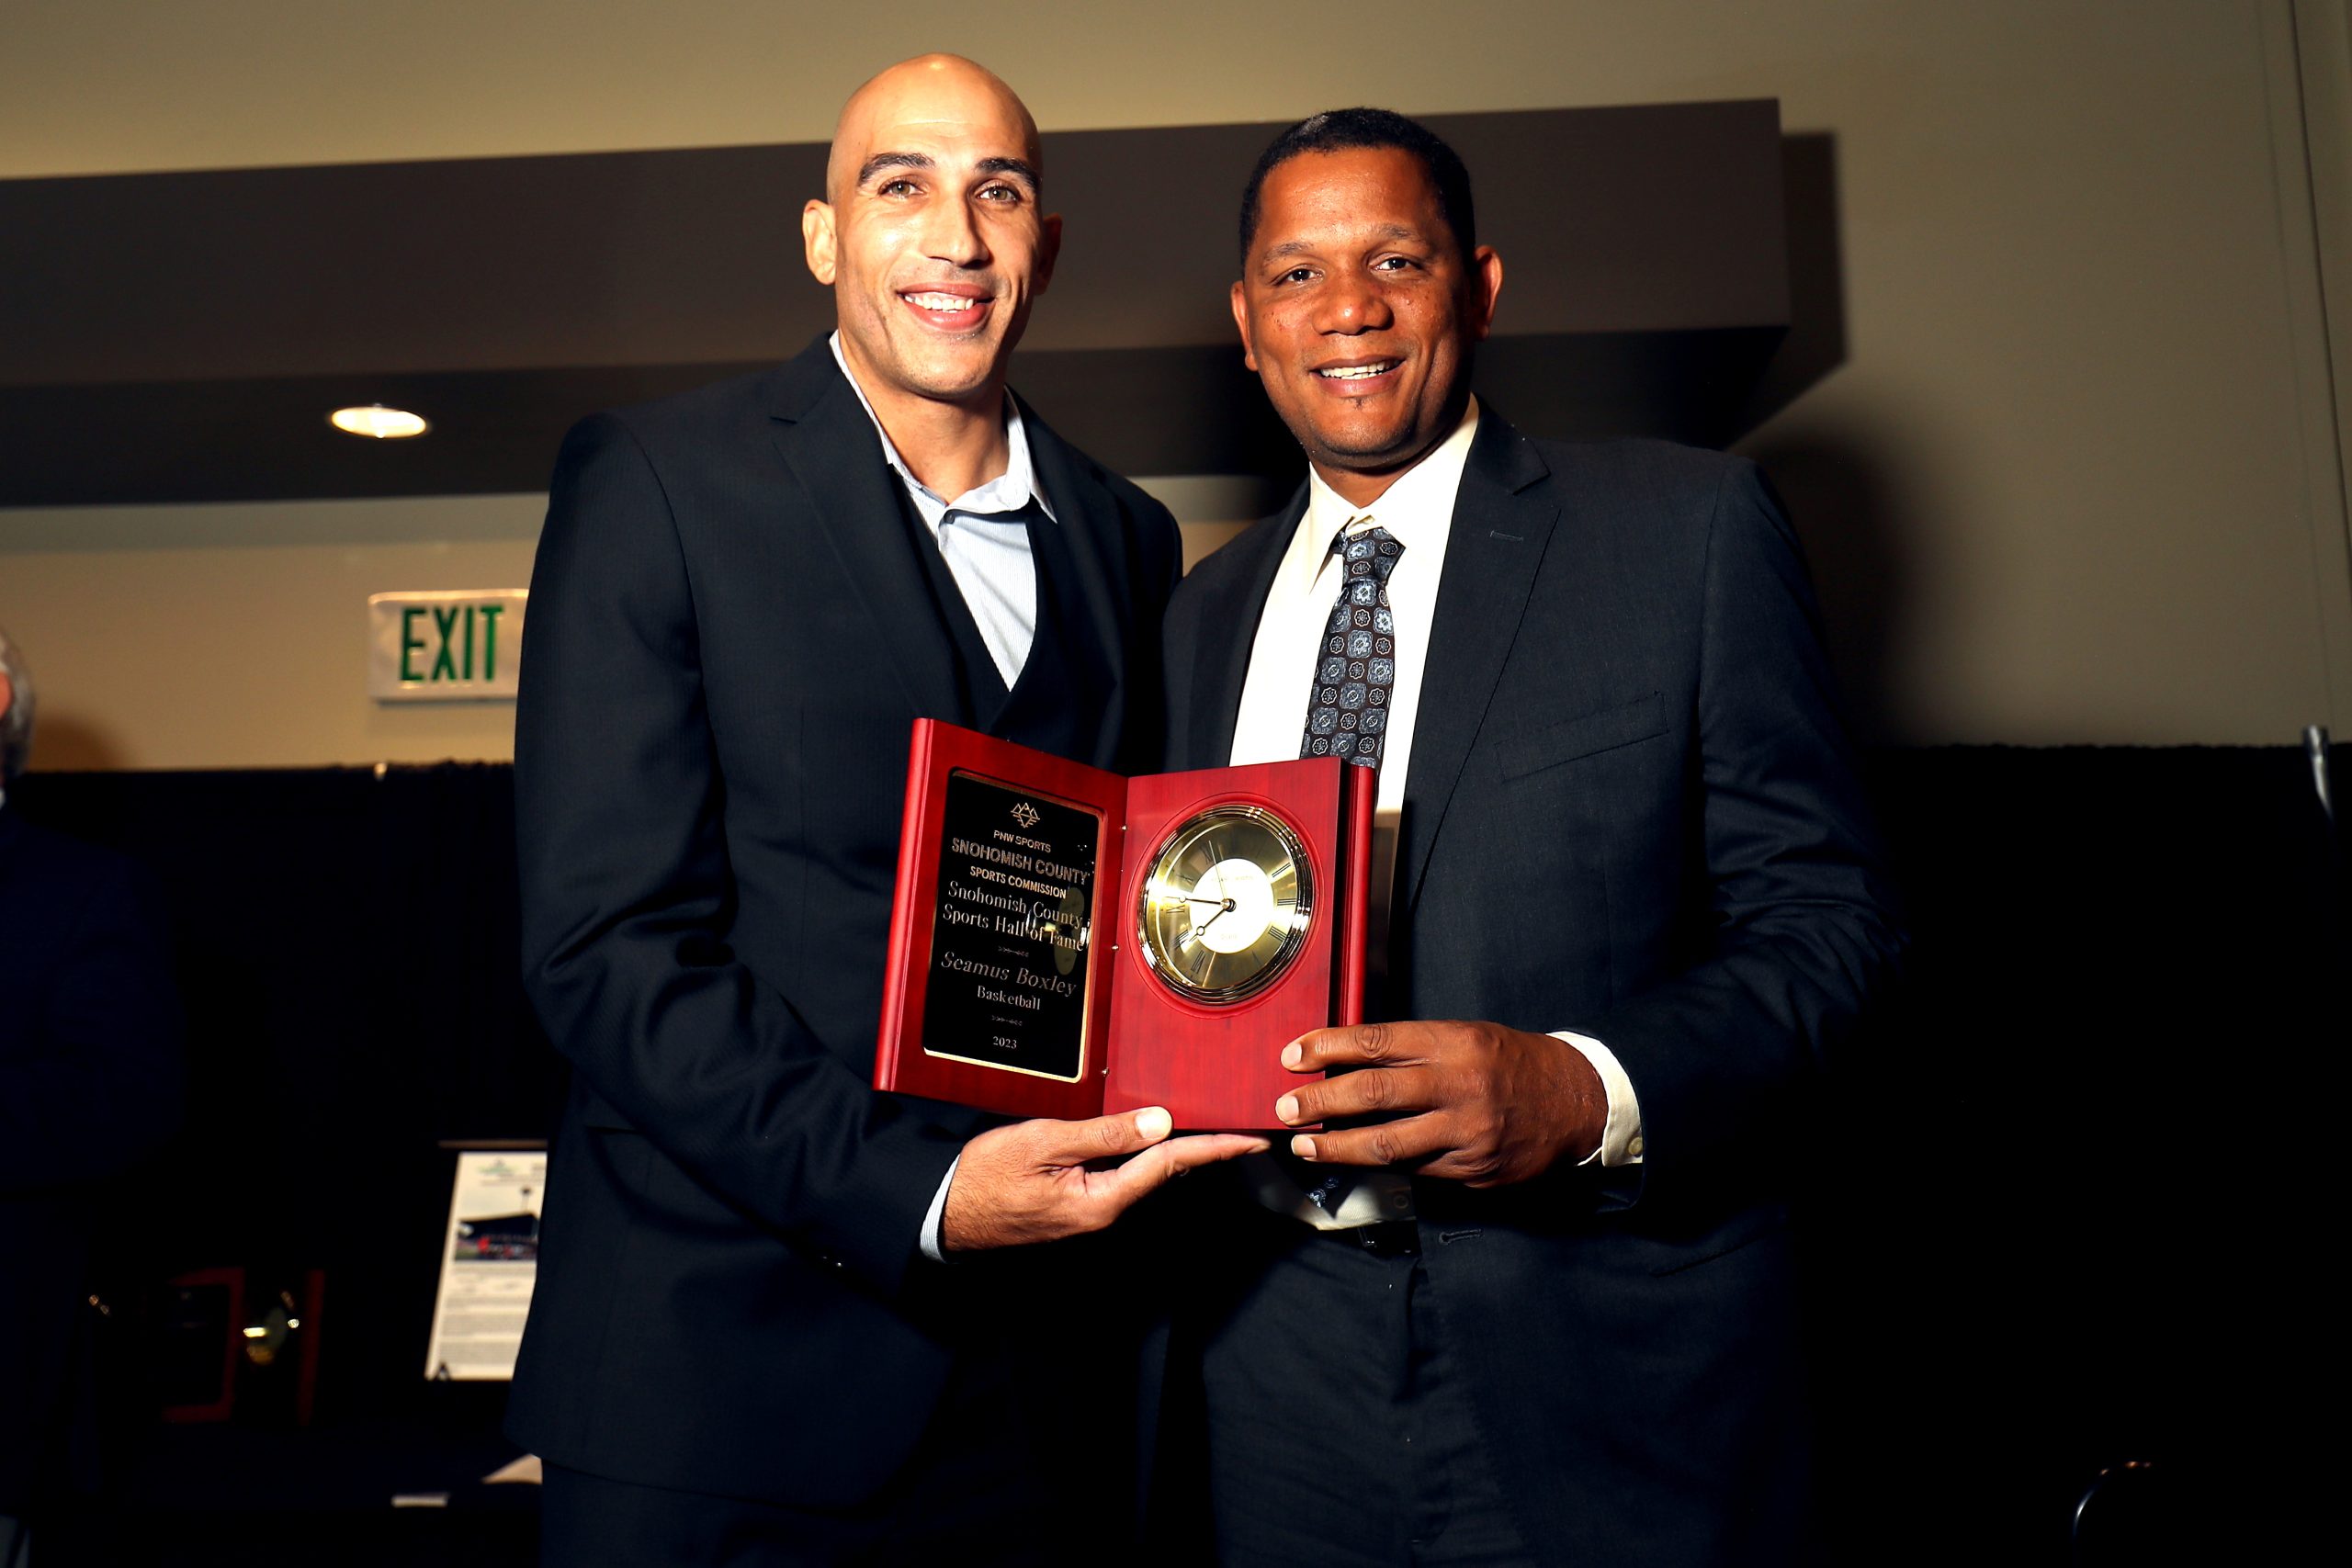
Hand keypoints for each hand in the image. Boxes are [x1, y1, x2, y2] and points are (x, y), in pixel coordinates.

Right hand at [941, 1107, 1267, 1251]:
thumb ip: (1104, 1134)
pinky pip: (1122, 1179)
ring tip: (1211, 1133)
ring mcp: (1090, 1213)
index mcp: (1101, 1200)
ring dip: (1177, 1154)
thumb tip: (1159, 1122)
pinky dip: (1146, 1159)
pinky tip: (1155, 1143)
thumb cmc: (987, 1177)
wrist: (947, 1214)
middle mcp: (1103, 1212)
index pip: (1169, 1165)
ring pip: (1144, 1177)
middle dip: (1205, 1152)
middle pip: (1164, 1174)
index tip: (1251, 1141)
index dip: (1214, 1149)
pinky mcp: (1076, 1207)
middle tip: (1242, 1131)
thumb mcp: (1045, 1143)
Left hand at [1273, 1020, 1605, 1186]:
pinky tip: (1356, 1160)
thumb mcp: (1468, 1036)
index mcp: (1456, 1042)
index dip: (1327, 1048)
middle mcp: (1460, 1086)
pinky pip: (1416, 1170)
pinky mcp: (1473, 1170)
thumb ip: (1414, 1049)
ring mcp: (1467, 1133)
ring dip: (1338, 1146)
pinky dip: (1382, 1165)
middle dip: (1320, 1101)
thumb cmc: (1511, 1063)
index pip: (1377, 1042)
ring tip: (1305, 1146)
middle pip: (1374, 1094)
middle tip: (1285, 1108)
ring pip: (1388, 1145)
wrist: (1576, 1102)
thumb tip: (1345, 1059)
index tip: (1292, 1056)